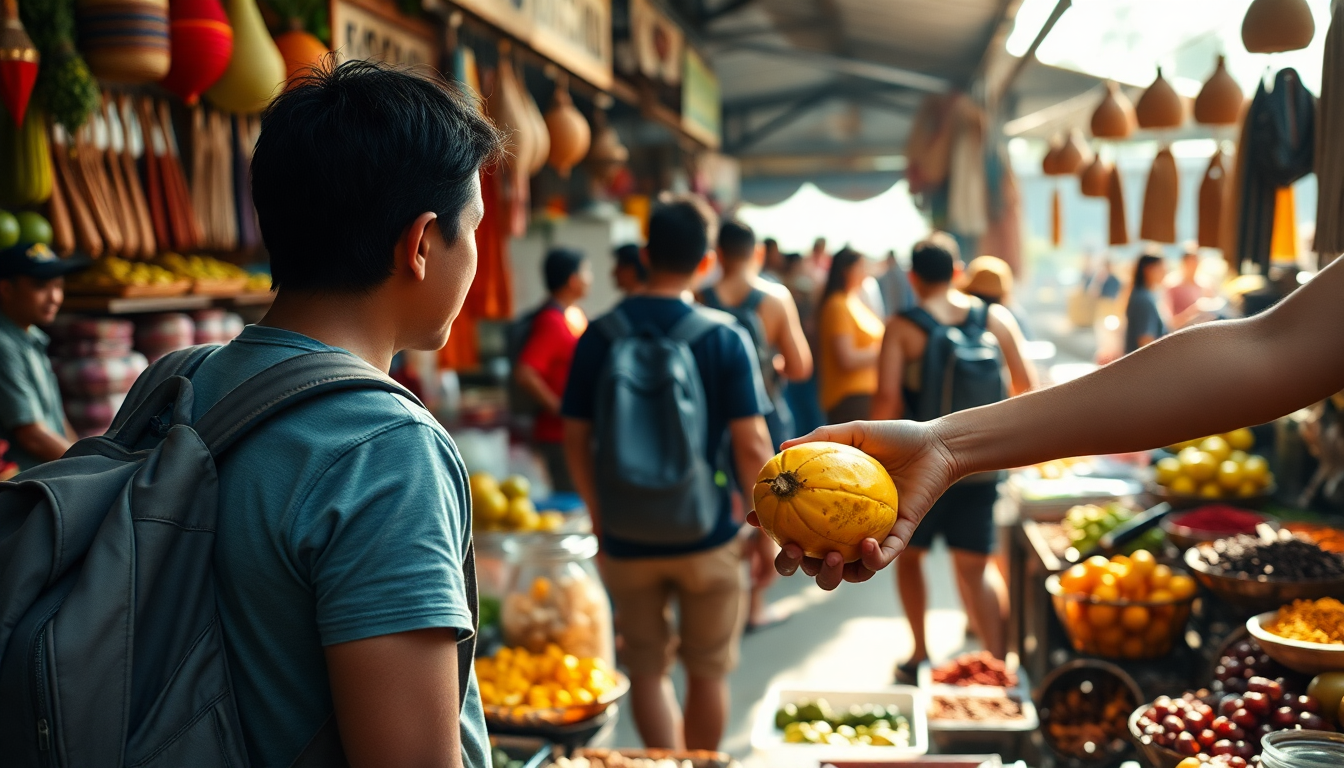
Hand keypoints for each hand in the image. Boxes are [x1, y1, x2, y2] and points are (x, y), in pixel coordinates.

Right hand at [749, 419, 960, 590]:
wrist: (936, 446)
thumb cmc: (894, 437)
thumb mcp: (853, 433)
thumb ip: (820, 439)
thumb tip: (782, 447)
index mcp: (831, 507)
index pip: (793, 523)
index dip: (770, 529)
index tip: (755, 520)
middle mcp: (847, 528)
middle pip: (812, 561)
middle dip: (794, 567)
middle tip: (793, 551)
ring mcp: (872, 536)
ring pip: (846, 572)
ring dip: (833, 574)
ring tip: (831, 557)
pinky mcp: (899, 539)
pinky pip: (883, 559)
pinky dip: (873, 560)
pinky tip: (867, 545)